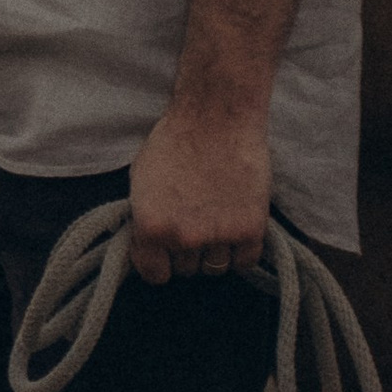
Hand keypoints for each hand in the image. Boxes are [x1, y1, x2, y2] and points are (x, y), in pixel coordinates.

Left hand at [126, 104, 272, 283]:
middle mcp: (183, 238)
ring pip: (215, 268)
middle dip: (187, 250)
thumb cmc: (174, 141)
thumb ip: (144, 219)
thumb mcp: (140, 181)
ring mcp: (219, 236)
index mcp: (151, 227)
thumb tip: (147, 246)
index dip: (159, 262)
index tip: (165, 251)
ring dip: (213, 251)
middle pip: (186, 270)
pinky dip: (241, 251)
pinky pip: (244, 262)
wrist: (217, 117)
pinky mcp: (251, 229)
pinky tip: (235, 229)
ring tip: (215, 222)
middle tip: (193, 222)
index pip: (154, 274)